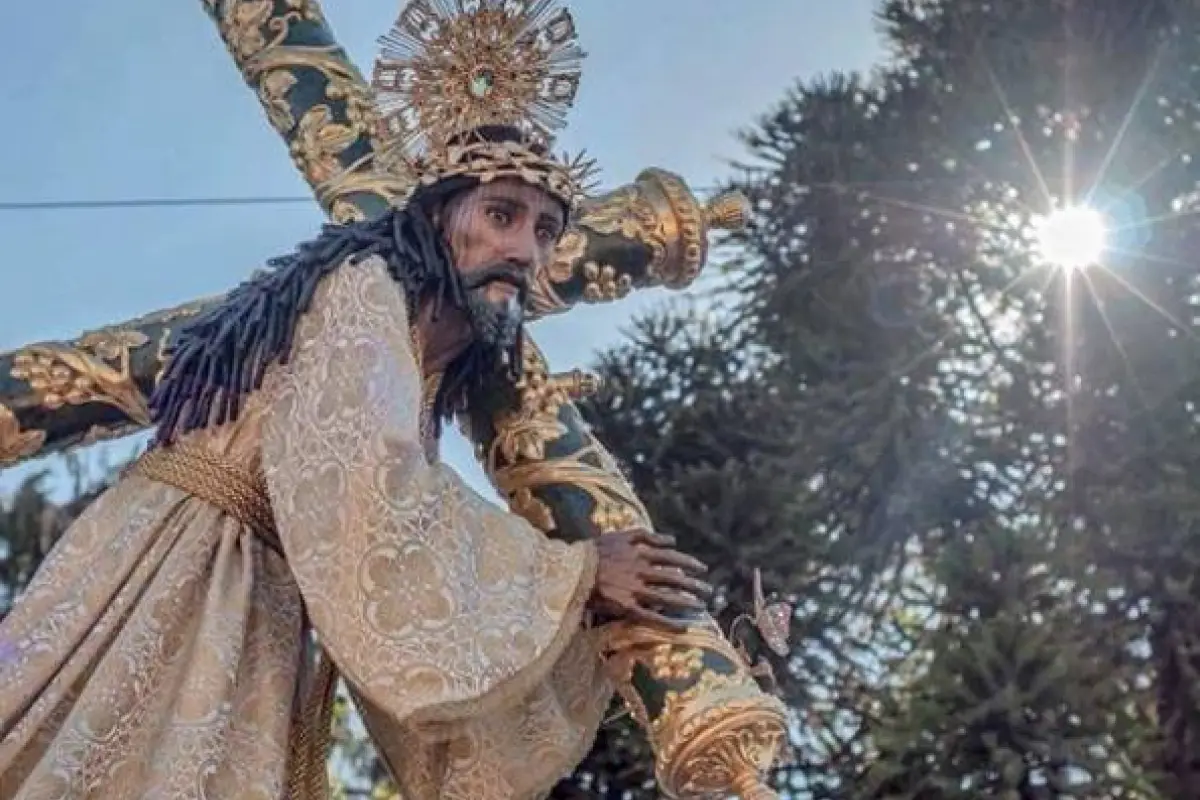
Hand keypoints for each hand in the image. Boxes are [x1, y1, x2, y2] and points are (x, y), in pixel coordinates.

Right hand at [589, 528, 712, 632]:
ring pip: (668, 596)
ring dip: (687, 602)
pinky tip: (683, 628)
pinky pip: (652, 616)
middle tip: (708, 591)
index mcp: (641, 552)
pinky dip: (668, 623)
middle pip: (674, 578)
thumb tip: (672, 540)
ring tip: (701, 606)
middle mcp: (642, 570)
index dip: (689, 563)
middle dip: (694, 585)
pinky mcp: (626, 607)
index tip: (702, 569)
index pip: (672, 558)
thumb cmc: (594, 551)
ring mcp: (635, 589)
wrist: (572, 570)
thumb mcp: (620, 535)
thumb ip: (646, 535)